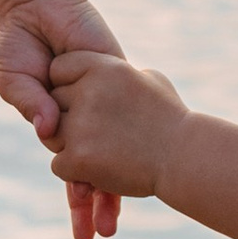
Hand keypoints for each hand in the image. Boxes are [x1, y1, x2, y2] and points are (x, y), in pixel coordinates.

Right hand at [0, 0, 123, 238]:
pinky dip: (135, 134)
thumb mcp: (15, 78)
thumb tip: (49, 127)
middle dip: (99, 205)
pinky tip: (146, 162)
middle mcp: (86, 121)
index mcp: (59, 127)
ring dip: (119, 181)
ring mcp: (105, 102)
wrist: (38, 4)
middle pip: (98, 170)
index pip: (74, 172)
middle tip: (106, 236)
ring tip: (124, 216)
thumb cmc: (19, 45)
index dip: (80, 200)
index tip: (88, 231)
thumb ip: (30, 102)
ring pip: (117, 149)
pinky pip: (128, 109)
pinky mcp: (118, 76)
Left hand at [48, 50, 187, 202]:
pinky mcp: (78, 156)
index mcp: (103, 67)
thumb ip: (122, 74)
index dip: (68, 85)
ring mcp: (81, 125)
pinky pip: (59, 165)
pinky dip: (77, 171)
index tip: (85, 100)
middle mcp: (88, 91)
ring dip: (71, 146)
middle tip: (99, 131)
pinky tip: (104, 167)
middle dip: (69, 117)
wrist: (184, 158)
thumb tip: (113, 71)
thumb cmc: (171, 118)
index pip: (59, 68)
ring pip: (53, 135)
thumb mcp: (151, 80)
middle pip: (53, 102)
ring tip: (104, 150)